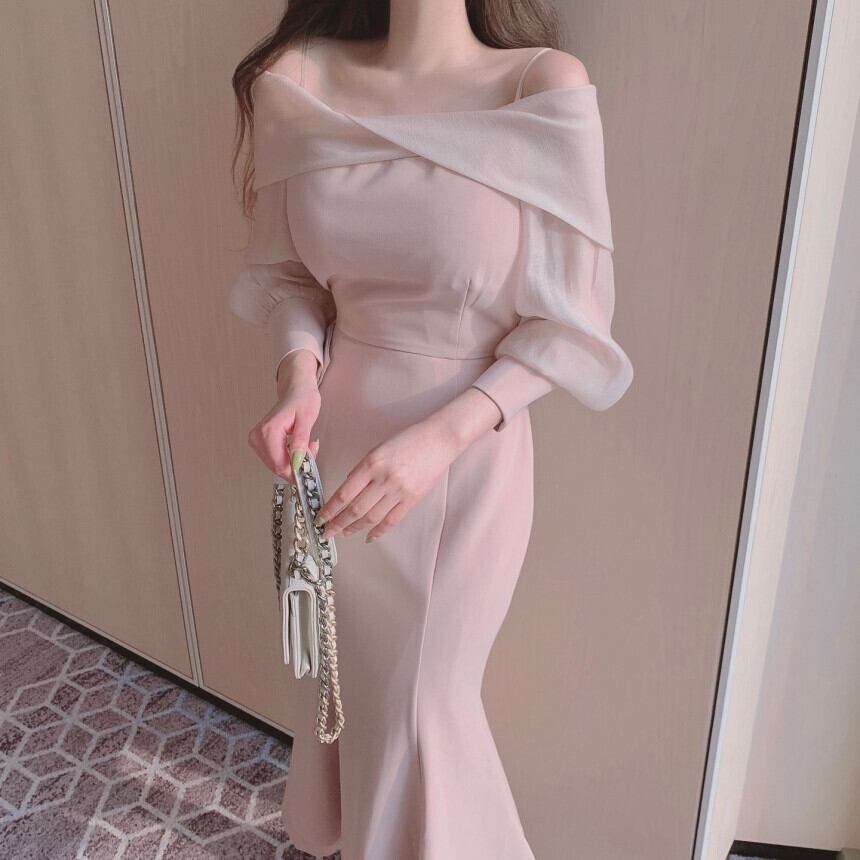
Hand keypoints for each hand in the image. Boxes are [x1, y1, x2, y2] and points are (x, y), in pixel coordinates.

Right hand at [247, 349, 320, 482]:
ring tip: (306, 445)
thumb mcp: (307, 418)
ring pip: (276, 465)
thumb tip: (297, 460)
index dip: (296, 470)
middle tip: (311, 449)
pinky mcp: (259, 442)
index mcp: (269, 430)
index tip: (310, 464)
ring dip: (294, 461)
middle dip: (296, 464)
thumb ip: (300, 440)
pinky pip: (275, 459)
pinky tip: (297, 446)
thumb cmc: (302, 399)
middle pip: (277, 466)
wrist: (296, 389)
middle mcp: (258, 436)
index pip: (279, 464)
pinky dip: (289, 457)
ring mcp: (257, 439)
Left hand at [315, 386, 503, 540]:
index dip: (330, 509)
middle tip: (326, 531)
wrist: (438, 440)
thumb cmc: (408, 440)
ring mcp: (399, 491)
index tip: (320, 517)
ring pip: (371, 517)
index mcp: (372, 464)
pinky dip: (379, 530)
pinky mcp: (412, 499)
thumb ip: (362, 470)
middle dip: (337, 523)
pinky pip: (392, 520)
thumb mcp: (378, 449)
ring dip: (355, 527)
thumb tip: (348, 490)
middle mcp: (384, 479)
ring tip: (344, 532)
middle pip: (355, 509)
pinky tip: (369, 535)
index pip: (344, 493)